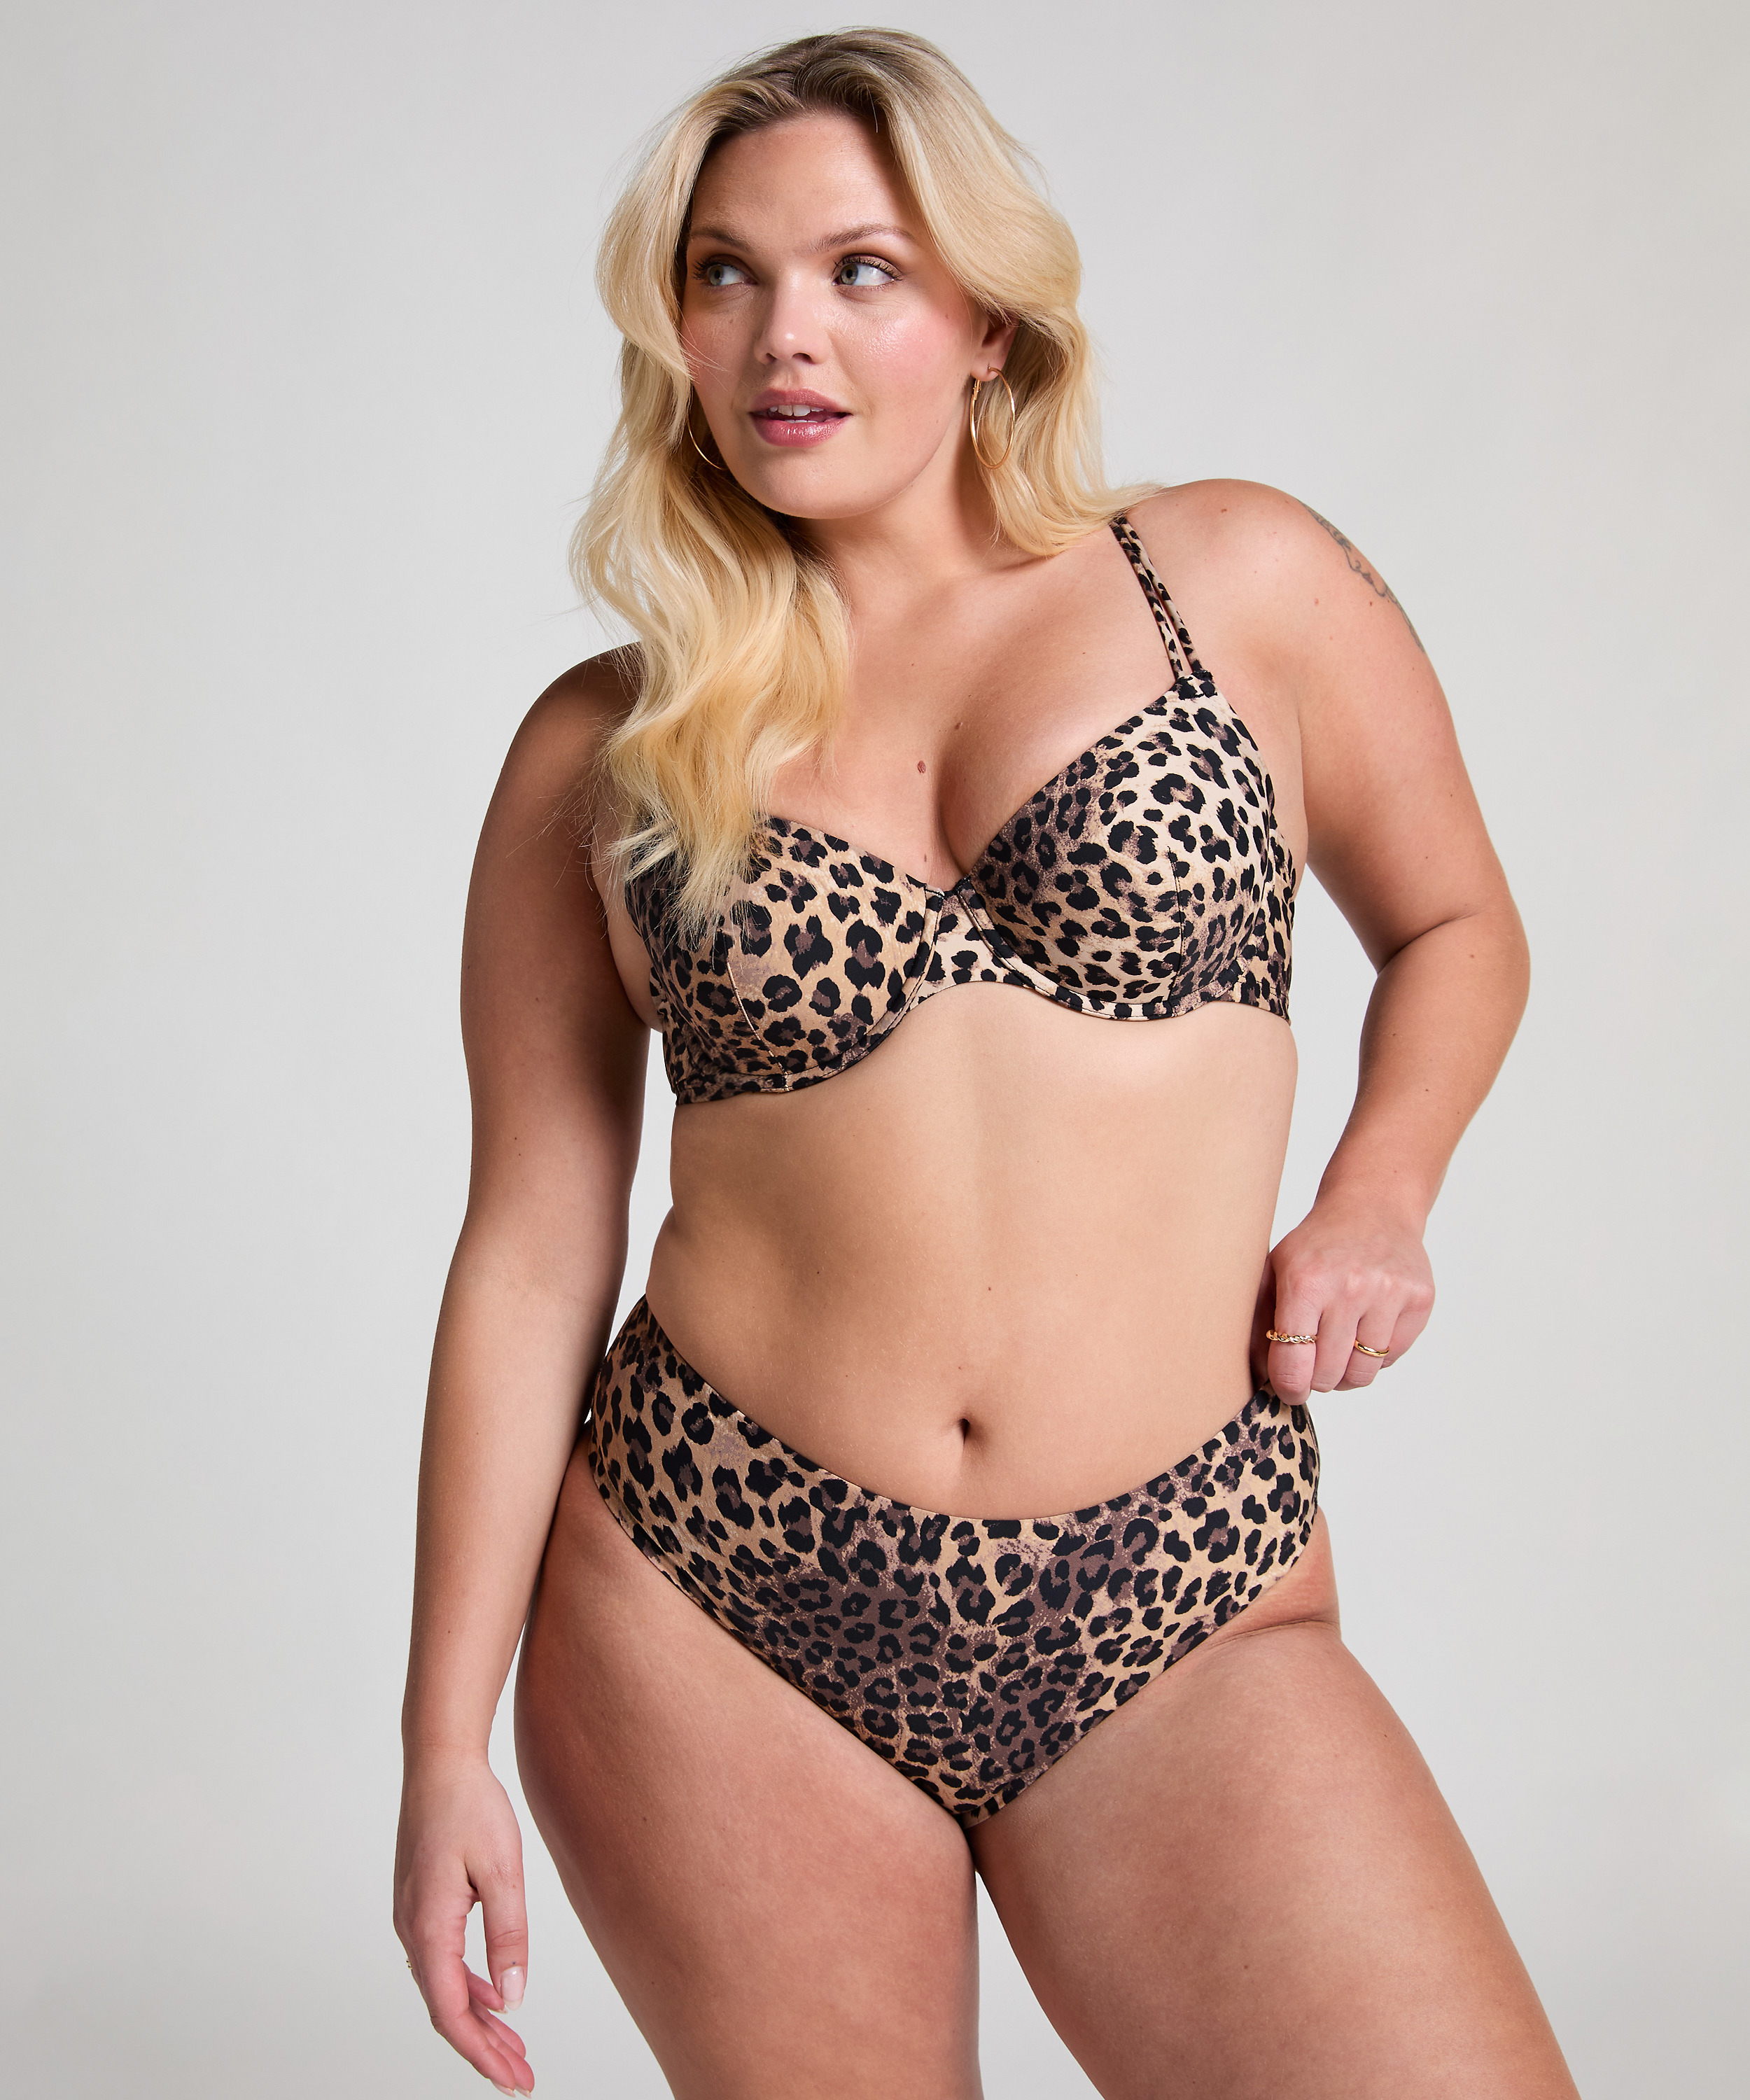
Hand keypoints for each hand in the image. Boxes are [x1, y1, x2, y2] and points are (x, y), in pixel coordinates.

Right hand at [394, 1749, 533, 2094]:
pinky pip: (442, 1962)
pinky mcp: (422, 1905)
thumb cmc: (470, 1806)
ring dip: (478, 2021)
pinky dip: (469, 1988)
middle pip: (446, 2008)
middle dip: (484, 2048)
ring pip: (444, 1987)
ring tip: (515, 2049)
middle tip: (521, 2079)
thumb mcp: (503, 1870)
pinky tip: (496, 1997)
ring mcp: (413, 1918)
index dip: (481, 2052)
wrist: (440, 1761)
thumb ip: (508, 1935)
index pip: (451, 2012)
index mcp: (428, 1928)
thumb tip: (513, 1999)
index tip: (512, 2080)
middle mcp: (412, 1930)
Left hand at [1251, 1195, 1434, 1400]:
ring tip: (1338, 1348)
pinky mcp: (1419, 1299)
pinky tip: (1365, 1327)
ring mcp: (1390, 1294)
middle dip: (1316, 1378)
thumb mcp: (1275, 1270)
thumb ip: (1260, 1322)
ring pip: (1363, 1374)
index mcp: (1305, 1282)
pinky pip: (1391, 1357)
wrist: (1372, 1207)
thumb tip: (1258, 1377)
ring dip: (1346, 1372)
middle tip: (1313, 1361)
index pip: (1293, 1363)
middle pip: (1328, 1374)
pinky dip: (1375, 1355)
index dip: (1288, 1387)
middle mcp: (1350, 1288)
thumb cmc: (1317, 1246)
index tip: (1289, 1389)